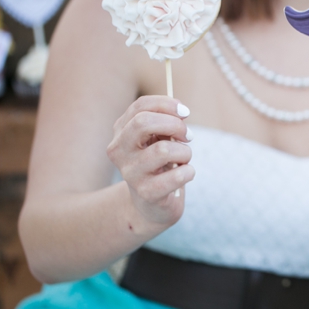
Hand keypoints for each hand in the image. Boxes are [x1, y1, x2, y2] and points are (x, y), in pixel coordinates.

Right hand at [106, 96, 193, 227]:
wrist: (152, 204)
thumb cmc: (159, 163)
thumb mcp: (158, 138)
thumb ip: (165, 121)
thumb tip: (181, 112)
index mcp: (120, 132)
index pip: (140, 106)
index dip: (167, 104)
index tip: (185, 112)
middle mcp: (119, 151)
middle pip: (143, 123)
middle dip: (175, 125)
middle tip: (188, 136)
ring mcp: (130, 173)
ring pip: (164, 149)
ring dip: (185, 152)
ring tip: (183, 159)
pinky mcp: (146, 193)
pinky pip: (178, 175)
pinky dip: (189, 171)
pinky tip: (185, 174)